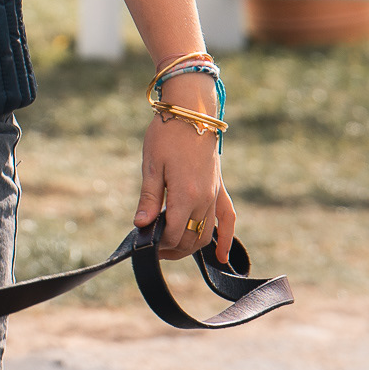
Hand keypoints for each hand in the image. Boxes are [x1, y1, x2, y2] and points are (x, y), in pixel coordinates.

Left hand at [135, 74, 235, 264]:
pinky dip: (225, 239)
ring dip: (190, 247)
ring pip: (206, 234)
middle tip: (154, 248)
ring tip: (172, 248)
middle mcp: (204, 200)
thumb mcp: (151, 165)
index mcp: (185, 195)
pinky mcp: (220, 189)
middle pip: (190, 239)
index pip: (174, 234)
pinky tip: (220, 256)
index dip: (159, 245)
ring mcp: (215, 195)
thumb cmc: (167, 135)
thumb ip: (149, 199)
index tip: (145, 245)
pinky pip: (227, 219)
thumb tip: (141, 225)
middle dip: (172, 249)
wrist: (192, 113)